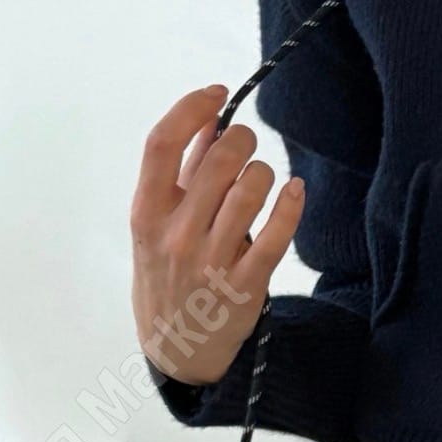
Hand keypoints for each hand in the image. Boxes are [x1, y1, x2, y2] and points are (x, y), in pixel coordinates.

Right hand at [131, 85, 304, 384]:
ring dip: (263, 172)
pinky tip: (295, 189)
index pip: (160, 144)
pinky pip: (277, 234)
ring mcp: (211, 261)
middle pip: (217, 160)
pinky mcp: (246, 284)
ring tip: (260, 178)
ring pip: (250, 190)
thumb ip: (181, 173)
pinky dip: (291, 203)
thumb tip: (209, 121)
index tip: (216, 92)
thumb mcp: (157, 224)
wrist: (177, 348)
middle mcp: (175, 235)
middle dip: (241, 139)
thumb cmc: (168, 273)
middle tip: (247, 143)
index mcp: (146, 213)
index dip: (191, 108)